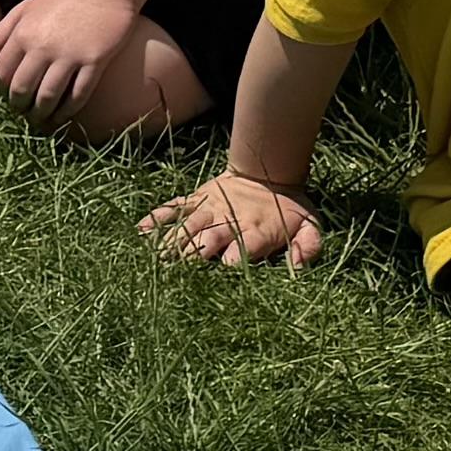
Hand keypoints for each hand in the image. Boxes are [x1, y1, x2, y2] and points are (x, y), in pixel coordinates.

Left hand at [0, 0, 146, 124]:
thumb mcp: (23, 10)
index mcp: (22, 33)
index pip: (3, 73)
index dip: (3, 89)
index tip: (8, 95)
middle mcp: (42, 46)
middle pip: (22, 89)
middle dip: (19, 106)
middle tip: (22, 111)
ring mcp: (70, 54)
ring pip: (48, 97)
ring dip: (41, 113)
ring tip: (39, 119)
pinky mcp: (95, 60)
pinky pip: (78, 94)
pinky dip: (68, 111)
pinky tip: (63, 116)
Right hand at [143, 170, 326, 269]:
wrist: (270, 170)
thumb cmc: (290, 209)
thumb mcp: (310, 226)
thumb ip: (309, 245)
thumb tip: (297, 265)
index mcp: (256, 232)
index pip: (241, 253)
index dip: (231, 266)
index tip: (220, 280)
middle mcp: (228, 222)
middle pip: (205, 242)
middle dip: (191, 261)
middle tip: (174, 280)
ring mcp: (209, 210)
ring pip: (186, 228)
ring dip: (170, 245)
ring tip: (154, 263)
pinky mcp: (196, 200)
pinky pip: (173, 208)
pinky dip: (156, 218)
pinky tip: (139, 233)